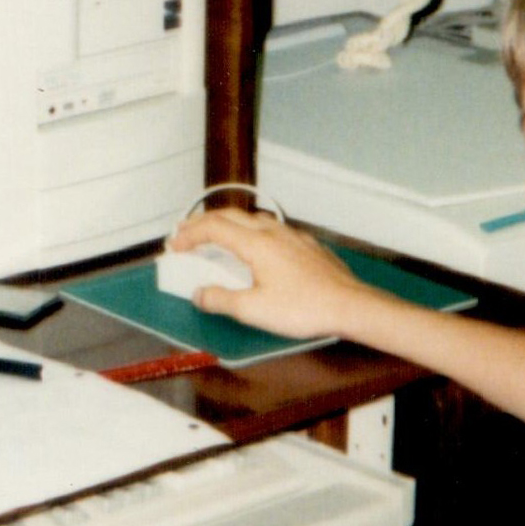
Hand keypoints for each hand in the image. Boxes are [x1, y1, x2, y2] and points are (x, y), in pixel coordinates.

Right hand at [168, 207, 371, 340]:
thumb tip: (200, 293)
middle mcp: (272, 232)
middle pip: (230, 215)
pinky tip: (256, 246)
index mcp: (256, 244)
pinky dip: (251, 230)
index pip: (213, 228)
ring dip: (228, 223)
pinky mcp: (306, 245)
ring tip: (216, 235)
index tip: (174, 246)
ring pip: (252, 218)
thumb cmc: (305, 308)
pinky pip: (271, 228)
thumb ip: (221, 299)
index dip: (189, 234)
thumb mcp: (254, 310)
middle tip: (185, 232)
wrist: (350, 305)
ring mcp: (292, 236)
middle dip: (203, 221)